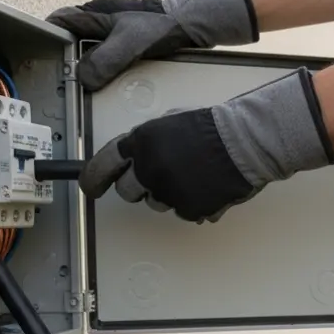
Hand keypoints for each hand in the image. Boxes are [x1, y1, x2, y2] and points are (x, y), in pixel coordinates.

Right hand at [46, 0, 257, 90]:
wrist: (192, 27)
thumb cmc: (162, 27)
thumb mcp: (130, 43)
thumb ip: (106, 59)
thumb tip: (84, 78)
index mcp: (95, 16)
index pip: (61, 22)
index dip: (48, 36)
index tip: (40, 55)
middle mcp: (101, 26)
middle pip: (73, 43)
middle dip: (66, 61)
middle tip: (60, 81)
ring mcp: (114, 39)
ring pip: (90, 56)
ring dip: (87, 72)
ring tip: (81, 90)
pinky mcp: (127, 51)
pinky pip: (108, 64)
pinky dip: (104, 76)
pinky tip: (105, 89)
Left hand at [79, 68, 333, 222]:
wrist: (245, 143)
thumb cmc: (213, 128)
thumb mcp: (169, 122)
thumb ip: (146, 142)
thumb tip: (133, 158)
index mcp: (141, 142)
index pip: (103, 165)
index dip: (93, 179)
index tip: (89, 187)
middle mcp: (149, 168)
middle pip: (128, 191)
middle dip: (139, 186)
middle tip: (158, 177)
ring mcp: (168, 191)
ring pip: (155, 203)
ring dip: (167, 193)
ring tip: (191, 175)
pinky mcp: (188, 208)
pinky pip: (181, 211)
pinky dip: (190, 202)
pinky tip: (204, 185)